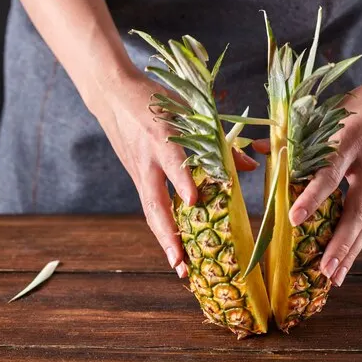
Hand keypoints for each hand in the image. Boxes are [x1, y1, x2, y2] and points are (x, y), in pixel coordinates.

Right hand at [89, 72, 259, 277]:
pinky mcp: (136, 177)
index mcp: (161, 137)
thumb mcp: (189, 110)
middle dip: (168, 234)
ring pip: (150, 211)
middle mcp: (147, 160)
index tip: (194, 202)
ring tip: (180, 267)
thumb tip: (249, 165)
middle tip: (180, 262)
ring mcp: (139, 171)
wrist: (112, 94)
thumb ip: (218, 141)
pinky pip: (149, 206)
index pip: (173, 163)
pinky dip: (162, 228)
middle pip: (155, 203)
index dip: (183, 182)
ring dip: (164, 240)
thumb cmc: (155, 98)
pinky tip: (175, 247)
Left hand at [254, 60, 361, 285]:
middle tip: (324, 272)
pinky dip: (359, 233)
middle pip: (356, 212)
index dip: (311, 197)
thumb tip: (260, 149)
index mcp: (348, 141)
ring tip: (335, 276)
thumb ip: (295, 134)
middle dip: (340, 245)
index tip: (293, 218)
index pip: (328, 174)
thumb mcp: (329, 109)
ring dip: (351, 250)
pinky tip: (347, 251)